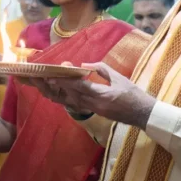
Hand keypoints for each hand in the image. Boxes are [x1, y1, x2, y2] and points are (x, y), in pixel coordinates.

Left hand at [30, 62, 155, 128]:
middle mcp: (93, 105)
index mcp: (101, 96)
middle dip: (52, 86)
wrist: (143, 115)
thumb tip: (83, 66)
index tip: (51, 75)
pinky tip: (53, 92)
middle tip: (38, 77)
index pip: (79, 88)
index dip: (64, 81)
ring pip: (68, 101)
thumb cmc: (133, 95)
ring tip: (39, 83)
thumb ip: (101, 70)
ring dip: (54, 92)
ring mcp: (92, 110)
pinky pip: (73, 105)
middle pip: (68, 95)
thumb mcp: (119, 78)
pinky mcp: (92, 112)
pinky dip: (62, 98)